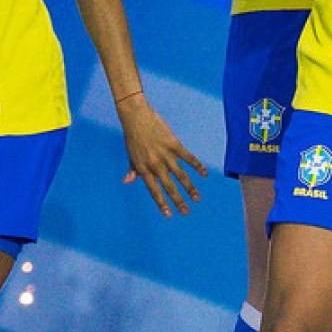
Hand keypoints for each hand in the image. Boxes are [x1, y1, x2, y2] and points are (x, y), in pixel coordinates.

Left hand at [115, 93, 204, 215]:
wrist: (136, 117)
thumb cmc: (132, 136)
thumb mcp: (131, 155)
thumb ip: (132, 169)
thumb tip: (128, 181)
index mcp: (143, 169)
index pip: (154, 191)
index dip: (162, 203)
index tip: (169, 214)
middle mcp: (155, 165)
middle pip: (169, 187)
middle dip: (178, 201)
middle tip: (186, 212)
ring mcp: (165, 155)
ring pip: (180, 176)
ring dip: (190, 188)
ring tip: (197, 198)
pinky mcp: (174, 144)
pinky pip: (188, 158)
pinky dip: (197, 166)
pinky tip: (204, 174)